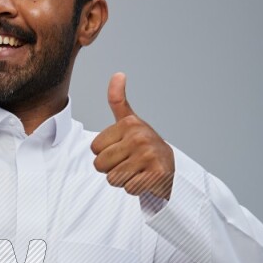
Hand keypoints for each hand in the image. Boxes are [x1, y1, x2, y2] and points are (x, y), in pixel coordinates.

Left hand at [90, 73, 173, 199]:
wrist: (168, 169)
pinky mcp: (156, 174)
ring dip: (123, 180)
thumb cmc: (143, 147)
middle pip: (100, 165)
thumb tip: (118, 74)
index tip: (122, 151)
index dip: (105, 155)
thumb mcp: (129, 122)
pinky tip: (145, 179)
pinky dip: (136, 189)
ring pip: (113, 179)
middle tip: (129, 164)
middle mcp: (139, 137)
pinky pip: (128, 189)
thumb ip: (118, 101)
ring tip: (136, 171)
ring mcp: (149, 155)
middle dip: (111, 169)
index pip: (94, 149)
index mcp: (129, 124)